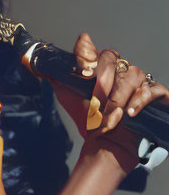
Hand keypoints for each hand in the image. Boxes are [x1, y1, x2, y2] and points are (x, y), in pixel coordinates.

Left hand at [51, 32, 168, 167]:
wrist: (106, 144)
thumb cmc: (88, 120)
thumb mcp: (67, 96)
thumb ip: (56, 77)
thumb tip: (37, 64)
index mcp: (100, 68)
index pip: (94, 49)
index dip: (87, 53)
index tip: (82, 70)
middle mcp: (120, 71)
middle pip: (112, 59)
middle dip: (101, 82)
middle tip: (96, 101)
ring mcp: (140, 82)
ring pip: (131, 74)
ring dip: (117, 98)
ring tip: (110, 116)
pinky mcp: (158, 95)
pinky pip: (152, 89)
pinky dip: (139, 101)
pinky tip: (129, 113)